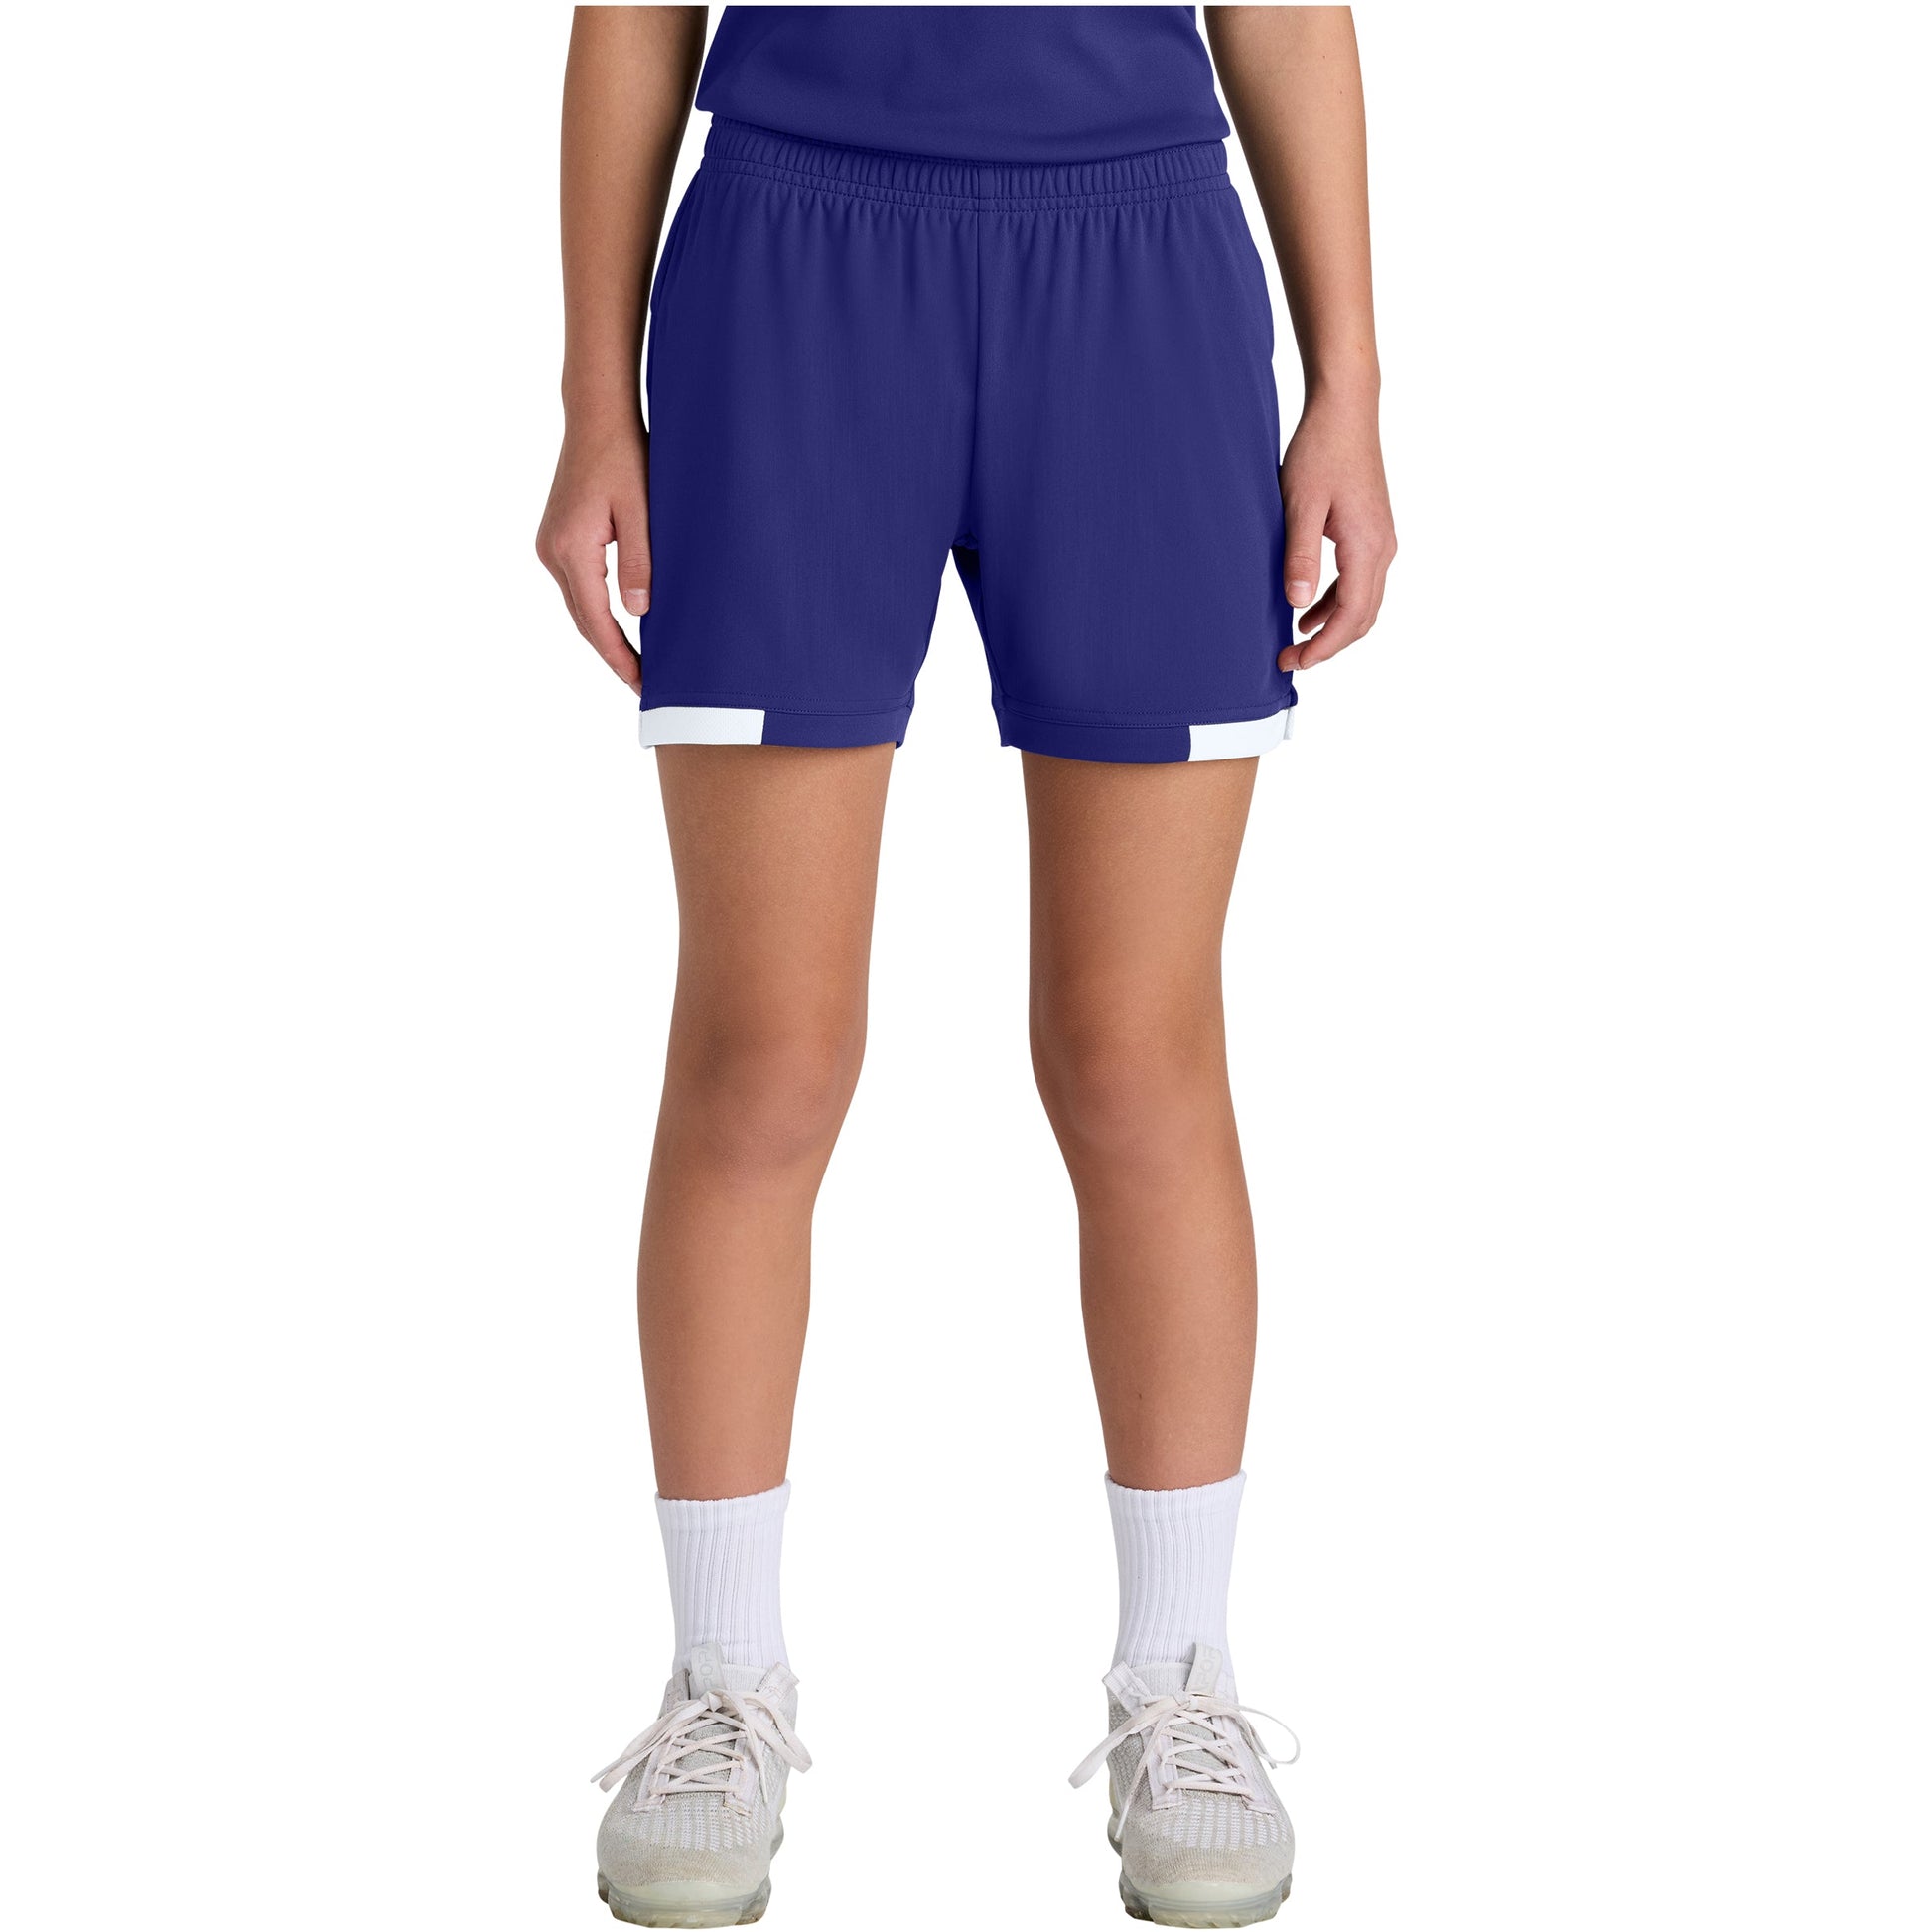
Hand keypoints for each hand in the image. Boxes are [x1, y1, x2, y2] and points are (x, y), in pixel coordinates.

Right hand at [535, 416, 651, 694]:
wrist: (596, 418)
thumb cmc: (624, 457)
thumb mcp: (641, 512)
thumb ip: (639, 563)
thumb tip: (638, 613)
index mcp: (571, 549)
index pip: (595, 620)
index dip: (619, 656)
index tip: (639, 683)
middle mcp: (552, 551)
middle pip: (582, 620)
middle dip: (612, 654)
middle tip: (642, 683)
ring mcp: (550, 545)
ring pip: (578, 605)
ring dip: (603, 635)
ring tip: (634, 662)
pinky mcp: (557, 538)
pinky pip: (577, 587)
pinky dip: (596, 611)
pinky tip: (618, 624)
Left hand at [1278, 395, 1395, 670]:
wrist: (1346, 410)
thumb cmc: (1321, 450)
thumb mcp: (1300, 504)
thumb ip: (1300, 556)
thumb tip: (1297, 604)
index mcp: (1367, 547)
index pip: (1351, 617)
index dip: (1322, 647)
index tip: (1293, 661)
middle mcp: (1382, 548)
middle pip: (1362, 618)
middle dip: (1328, 646)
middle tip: (1290, 659)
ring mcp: (1381, 540)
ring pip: (1363, 603)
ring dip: (1333, 627)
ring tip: (1296, 641)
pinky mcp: (1372, 532)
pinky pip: (1359, 582)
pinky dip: (1336, 603)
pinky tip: (1308, 609)